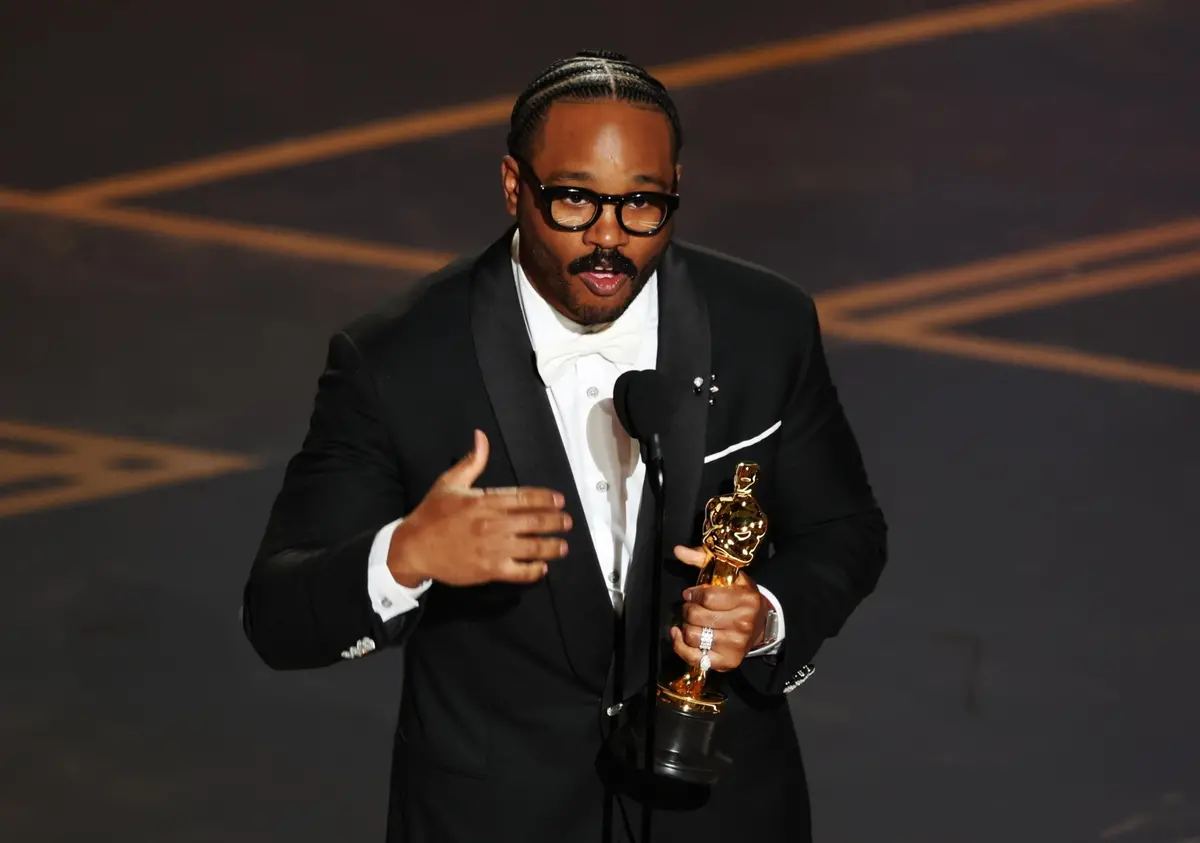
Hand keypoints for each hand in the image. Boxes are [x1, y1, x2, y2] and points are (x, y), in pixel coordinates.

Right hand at [387, 430, 569, 586]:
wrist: (414, 548)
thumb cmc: (432, 514)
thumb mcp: (450, 483)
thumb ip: (472, 462)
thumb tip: (481, 436)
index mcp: (486, 501)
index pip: (525, 497)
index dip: (546, 499)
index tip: (560, 501)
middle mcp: (493, 524)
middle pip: (535, 522)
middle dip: (556, 522)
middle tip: (567, 522)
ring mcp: (493, 548)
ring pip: (533, 547)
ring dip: (552, 547)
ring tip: (563, 546)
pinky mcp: (489, 570)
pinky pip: (519, 571)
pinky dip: (534, 570)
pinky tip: (541, 567)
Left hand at [668, 545, 767, 671]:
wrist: (760, 625)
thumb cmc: (739, 597)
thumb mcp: (727, 574)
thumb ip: (702, 558)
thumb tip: (678, 550)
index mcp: (746, 600)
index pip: (706, 597)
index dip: (692, 595)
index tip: (691, 594)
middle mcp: (743, 624)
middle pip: (697, 617)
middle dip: (688, 610)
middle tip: (692, 608)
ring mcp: (736, 645)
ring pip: (693, 636)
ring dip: (686, 627)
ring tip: (693, 621)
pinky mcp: (727, 662)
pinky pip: (694, 657)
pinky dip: (681, 646)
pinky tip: (680, 635)